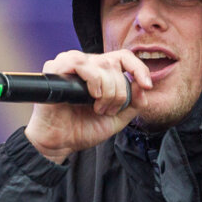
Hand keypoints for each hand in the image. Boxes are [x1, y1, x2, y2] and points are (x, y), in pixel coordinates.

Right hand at [24, 50, 152, 162]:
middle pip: (114, 64)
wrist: (60, 144)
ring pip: (100, 63)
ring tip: (97, 108)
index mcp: (99, 72)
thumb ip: (133, 104)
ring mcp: (69, 66)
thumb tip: (144, 88)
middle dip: (118, 92)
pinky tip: (91, 96)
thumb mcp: (116, 119)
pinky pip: (79, 63)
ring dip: (106, 89)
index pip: (124, 57)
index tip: (146, 85)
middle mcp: (85, 65)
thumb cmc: (82, 130)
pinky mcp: (54, 70)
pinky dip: (92, 80)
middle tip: (107, 111)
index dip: (139, 68)